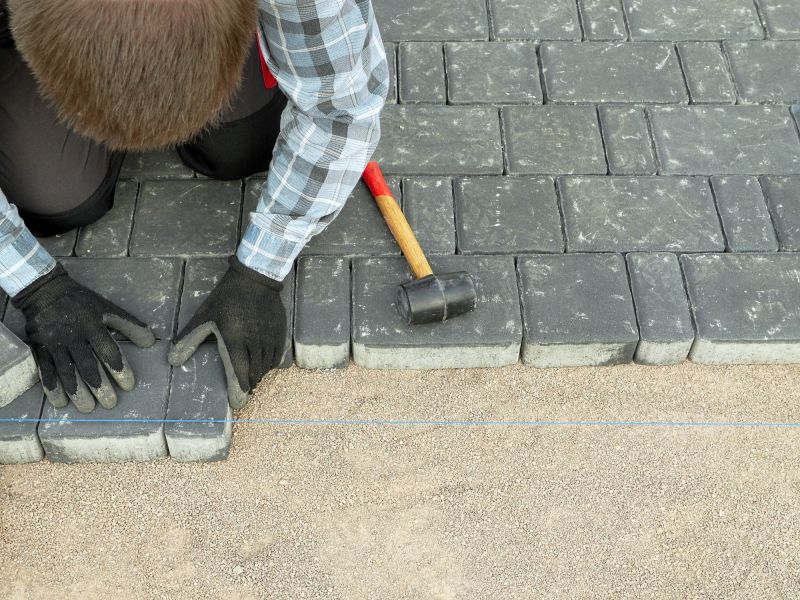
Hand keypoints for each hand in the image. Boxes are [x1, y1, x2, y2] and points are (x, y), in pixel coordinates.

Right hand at [11, 263, 155, 412]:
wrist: (45, 291)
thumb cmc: (82, 303)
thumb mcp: (107, 308)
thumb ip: (129, 325)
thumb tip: (151, 342)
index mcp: (93, 325)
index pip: (109, 351)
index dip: (120, 370)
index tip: (129, 386)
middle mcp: (73, 335)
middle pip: (88, 365)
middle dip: (100, 386)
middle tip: (110, 403)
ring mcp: (55, 343)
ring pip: (67, 372)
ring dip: (77, 392)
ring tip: (88, 408)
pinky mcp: (39, 348)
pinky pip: (45, 371)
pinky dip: (52, 389)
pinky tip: (61, 403)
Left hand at [167, 256, 285, 408]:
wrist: (255, 280)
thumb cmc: (226, 299)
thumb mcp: (204, 317)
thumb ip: (189, 339)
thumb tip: (172, 361)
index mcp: (234, 341)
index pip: (239, 373)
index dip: (239, 390)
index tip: (238, 402)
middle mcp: (254, 343)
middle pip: (255, 373)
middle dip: (249, 384)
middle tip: (244, 389)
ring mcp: (269, 338)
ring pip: (266, 366)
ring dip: (259, 374)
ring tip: (253, 377)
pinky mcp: (280, 333)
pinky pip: (277, 356)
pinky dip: (270, 364)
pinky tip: (265, 364)